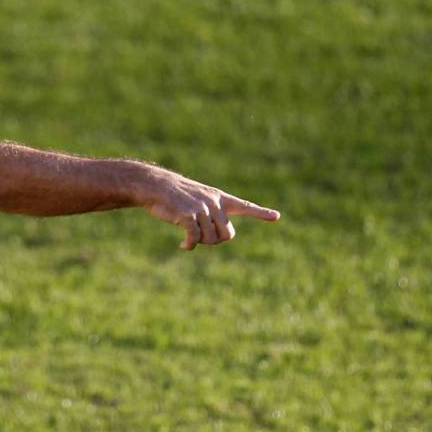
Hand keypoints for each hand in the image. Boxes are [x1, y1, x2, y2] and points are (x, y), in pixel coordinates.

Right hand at [141, 171, 279, 249]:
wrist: (155, 185)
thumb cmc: (175, 196)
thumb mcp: (197, 201)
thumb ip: (211, 215)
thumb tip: (221, 236)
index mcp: (219, 197)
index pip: (244, 205)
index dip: (260, 212)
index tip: (276, 216)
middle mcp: (214, 202)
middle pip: (227, 234)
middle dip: (216, 241)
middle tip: (201, 238)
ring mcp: (201, 208)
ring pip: (211, 238)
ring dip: (199, 243)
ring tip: (189, 238)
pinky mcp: (188, 214)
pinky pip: (195, 238)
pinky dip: (190, 245)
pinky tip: (183, 246)